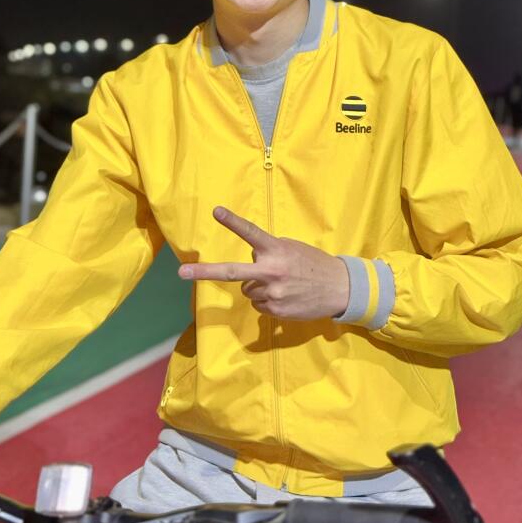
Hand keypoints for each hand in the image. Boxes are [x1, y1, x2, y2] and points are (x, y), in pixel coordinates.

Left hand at [178, 206, 349, 320]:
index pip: (252, 233)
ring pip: (247, 290)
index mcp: (276, 250)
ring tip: (280, 284)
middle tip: (181, 272)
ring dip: (257, 286)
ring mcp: (272, 293)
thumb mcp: (291, 249)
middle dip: (204, 272)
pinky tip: (285, 296)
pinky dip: (267, 300)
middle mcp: (271, 271)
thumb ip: (268, 252)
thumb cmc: (313, 263)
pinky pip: (259, 304)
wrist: (339, 288)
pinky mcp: (276, 311)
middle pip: (231, 272)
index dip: (233, 221)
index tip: (216, 211)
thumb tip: (250, 261)